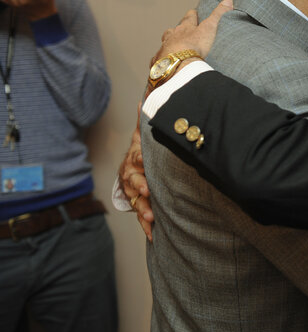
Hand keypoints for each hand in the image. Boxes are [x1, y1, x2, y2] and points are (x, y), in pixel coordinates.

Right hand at [119, 104, 152, 240]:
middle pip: (133, 183)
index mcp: (134, 157)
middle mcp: (130, 174)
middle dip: (141, 191)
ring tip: (151, 219)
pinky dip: (145, 225)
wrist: (135, 160)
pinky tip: (152, 234)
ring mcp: (133, 189)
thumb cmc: (144, 146)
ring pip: (136, 201)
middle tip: (150, 198)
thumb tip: (145, 97)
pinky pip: (140, 214)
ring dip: (142, 210)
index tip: (146, 173)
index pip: (136, 160)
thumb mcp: (144, 132)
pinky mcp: (138, 201)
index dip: (140, 166)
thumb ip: (145, 118)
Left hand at [151, 0, 233, 65]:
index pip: (189, 17)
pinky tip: (164, 63)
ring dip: (169, 43)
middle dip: (177, 30)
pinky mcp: (160, 61)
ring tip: (173, 47)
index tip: (194, 13)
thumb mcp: (210, 28)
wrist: (179, 64)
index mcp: (185, 27)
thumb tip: (228, 0)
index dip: (193, 14)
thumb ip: (218, 15)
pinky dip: (162, 59)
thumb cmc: (195, 45)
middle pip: (173, 29)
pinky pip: (159, 59)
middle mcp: (173, 35)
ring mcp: (165, 48)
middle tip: (182, 31)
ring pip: (166, 42)